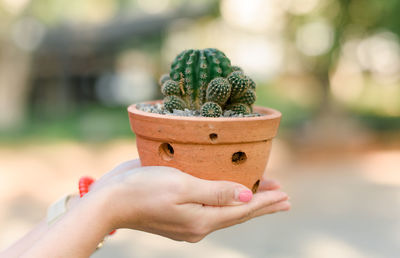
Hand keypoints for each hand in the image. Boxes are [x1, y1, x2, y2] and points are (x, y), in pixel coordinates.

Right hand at [88, 160, 289, 242]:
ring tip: (265, 197)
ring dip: (247, 203)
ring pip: (226, 212)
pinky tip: (231, 195)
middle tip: (285, 199)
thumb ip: (216, 192)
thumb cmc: (144, 188)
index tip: (285, 195)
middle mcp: (198, 225)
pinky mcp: (178, 214)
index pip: (242, 210)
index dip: (265, 202)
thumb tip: (247, 198)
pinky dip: (228, 201)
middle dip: (262, 205)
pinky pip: (212, 208)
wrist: (110, 200)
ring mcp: (188, 222)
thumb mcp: (182, 186)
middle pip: (238, 214)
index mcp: (202, 219)